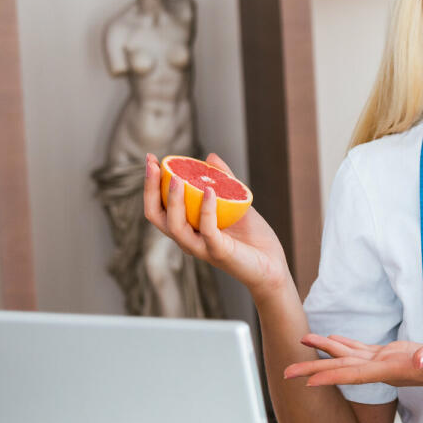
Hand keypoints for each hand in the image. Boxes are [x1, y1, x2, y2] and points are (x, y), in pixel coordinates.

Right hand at [144, 152, 291, 297]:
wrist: (272, 266)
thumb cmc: (252, 238)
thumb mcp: (236, 202)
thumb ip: (224, 181)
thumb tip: (210, 157)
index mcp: (187, 228)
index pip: (158, 206)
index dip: (151, 184)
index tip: (152, 159)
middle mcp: (187, 239)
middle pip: (157, 216)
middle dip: (151, 189)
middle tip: (153, 165)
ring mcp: (201, 247)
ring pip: (175, 226)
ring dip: (174, 201)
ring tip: (177, 178)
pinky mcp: (219, 253)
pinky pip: (208, 231)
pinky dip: (207, 210)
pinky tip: (210, 191)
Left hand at [283, 334, 422, 395]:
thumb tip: (419, 360)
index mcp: (395, 369)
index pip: (356, 374)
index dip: (330, 376)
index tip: (305, 382)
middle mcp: (386, 369)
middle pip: (343, 369)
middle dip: (314, 369)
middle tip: (285, 371)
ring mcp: (388, 363)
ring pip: (349, 357)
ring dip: (325, 352)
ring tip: (302, 343)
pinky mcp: (394, 355)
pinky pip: (363, 351)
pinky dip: (345, 345)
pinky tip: (332, 340)